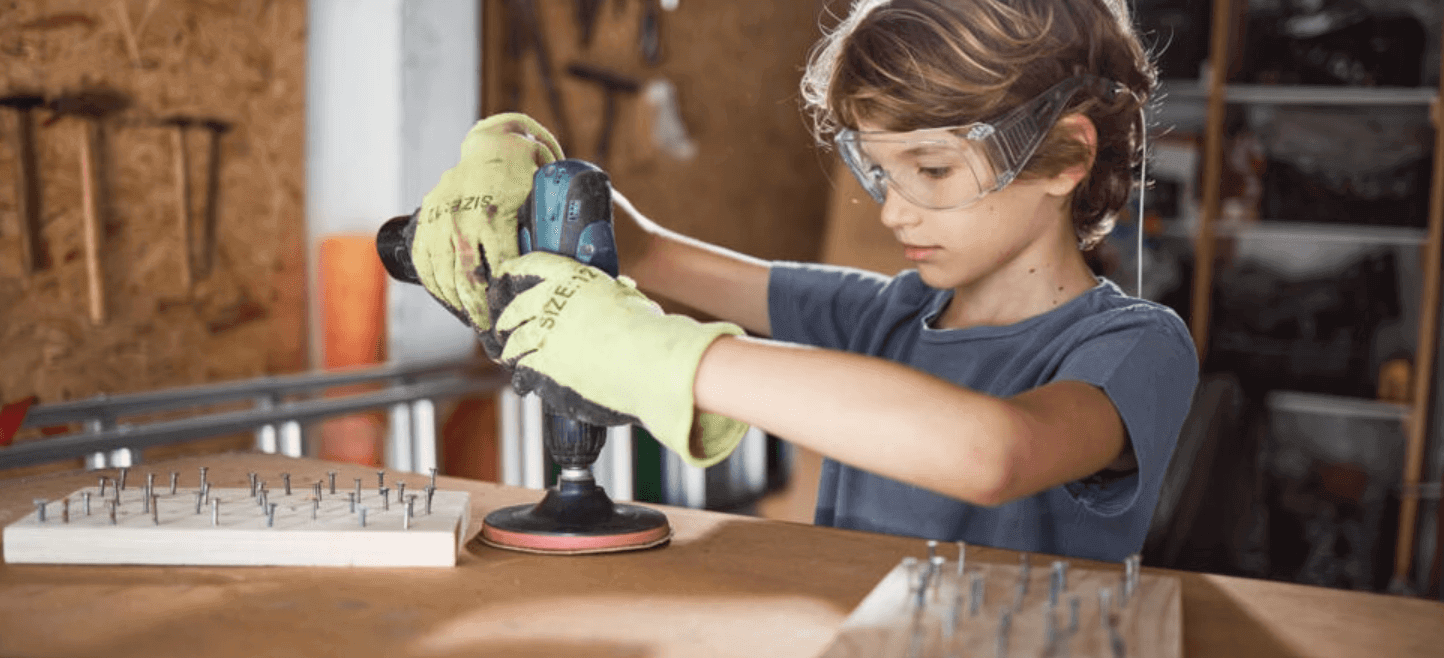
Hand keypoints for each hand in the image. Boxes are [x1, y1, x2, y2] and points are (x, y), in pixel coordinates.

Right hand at [410, 113, 563, 346]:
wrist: (494, 142)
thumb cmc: (526, 169)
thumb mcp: (546, 191)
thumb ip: (561, 220)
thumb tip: (591, 249)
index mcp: (493, 214)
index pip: (502, 268)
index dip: (509, 297)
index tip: (517, 316)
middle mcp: (462, 219)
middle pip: (469, 281)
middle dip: (481, 312)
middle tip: (494, 334)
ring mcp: (440, 220)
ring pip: (443, 276)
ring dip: (458, 304)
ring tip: (475, 322)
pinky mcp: (426, 220)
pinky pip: (424, 262)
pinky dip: (436, 287)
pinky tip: (451, 302)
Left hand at [488, 252, 749, 466]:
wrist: (650, 361)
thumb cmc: (649, 329)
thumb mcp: (627, 297)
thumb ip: (611, 294)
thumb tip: (621, 293)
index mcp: (570, 276)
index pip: (530, 265)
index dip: (513, 271)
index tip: (505, 276)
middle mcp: (550, 301)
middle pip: (515, 307)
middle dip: (506, 318)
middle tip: (502, 325)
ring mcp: (542, 334)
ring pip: (514, 341)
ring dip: (511, 349)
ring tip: (509, 357)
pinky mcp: (543, 366)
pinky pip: (523, 370)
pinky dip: (522, 376)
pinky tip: (523, 382)